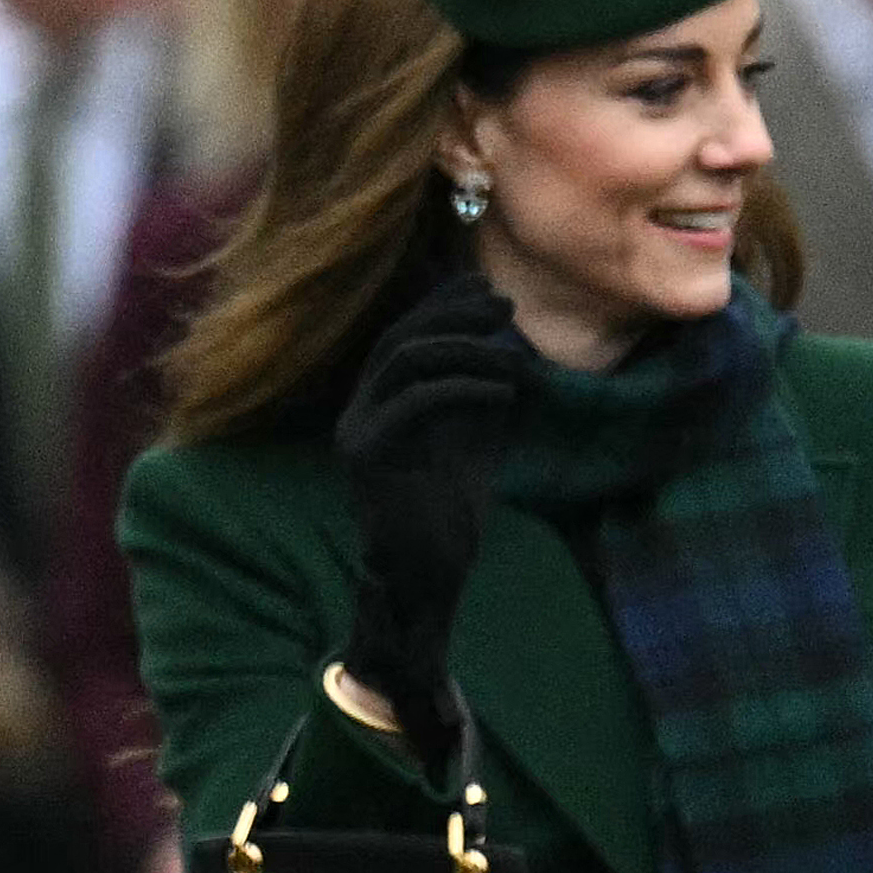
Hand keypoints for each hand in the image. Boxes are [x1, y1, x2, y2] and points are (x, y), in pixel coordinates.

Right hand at [333, 272, 526, 742]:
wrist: (426, 582)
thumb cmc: (447, 523)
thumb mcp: (475, 451)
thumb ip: (482, 408)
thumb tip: (513, 360)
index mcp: (380, 404)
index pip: (404, 337)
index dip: (441, 305)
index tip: (487, 290)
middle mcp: (359, 408)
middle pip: (400, 337)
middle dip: (453, 314)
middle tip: (504, 306)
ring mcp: (356, 429)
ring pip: (404, 361)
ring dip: (465, 350)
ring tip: (516, 358)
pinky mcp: (366, 454)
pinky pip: (416, 402)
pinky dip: (464, 390)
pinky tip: (507, 394)